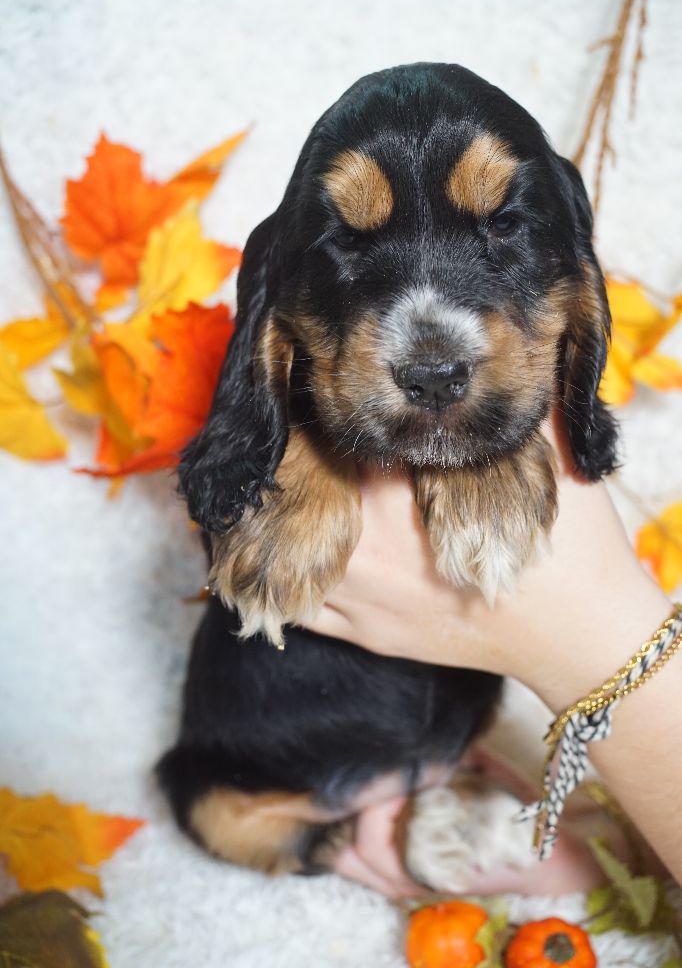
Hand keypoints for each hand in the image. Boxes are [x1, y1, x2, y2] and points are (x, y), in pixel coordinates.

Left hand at [303, 409, 666, 712]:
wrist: (582, 636)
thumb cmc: (572, 548)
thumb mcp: (548, 459)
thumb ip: (509, 406)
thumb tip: (484, 351)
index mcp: (401, 500)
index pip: (326, 446)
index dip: (314, 416)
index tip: (313, 394)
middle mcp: (368, 553)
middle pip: (296, 497)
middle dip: (291, 464)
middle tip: (289, 436)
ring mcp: (362, 603)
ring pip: (281, 559)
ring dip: (272, 525)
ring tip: (275, 491)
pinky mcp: (366, 637)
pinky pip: (303, 609)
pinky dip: (284, 581)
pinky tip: (284, 556)